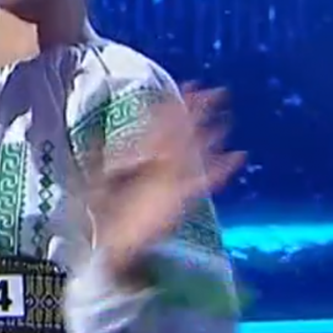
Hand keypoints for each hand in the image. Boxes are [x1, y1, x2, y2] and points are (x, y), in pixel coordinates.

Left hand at [86, 86, 245, 284]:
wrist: (111, 247)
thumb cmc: (103, 215)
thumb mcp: (94, 178)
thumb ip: (98, 154)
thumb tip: (97, 131)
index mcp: (141, 156)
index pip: (160, 124)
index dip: (172, 105)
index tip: (187, 85)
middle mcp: (160, 163)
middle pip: (182, 131)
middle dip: (198, 111)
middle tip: (216, 91)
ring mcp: (172, 179)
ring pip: (195, 151)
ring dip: (210, 135)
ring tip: (226, 119)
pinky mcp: (180, 197)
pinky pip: (204, 180)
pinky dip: (221, 169)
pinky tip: (238, 157)